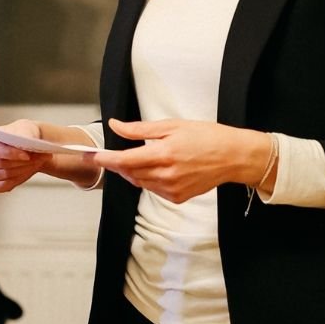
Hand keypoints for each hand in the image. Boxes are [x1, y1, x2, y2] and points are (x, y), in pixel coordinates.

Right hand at [0, 120, 51, 193]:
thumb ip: (22, 135)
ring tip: (37, 161)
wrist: (27, 146)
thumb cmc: (21, 134)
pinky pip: (4, 186)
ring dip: (23, 168)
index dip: (9, 153)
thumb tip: (25, 143)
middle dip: (20, 161)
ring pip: (3, 174)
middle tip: (38, 157)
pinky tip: (28, 170)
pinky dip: (18, 178)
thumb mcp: (23, 129)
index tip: (26, 155)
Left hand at [97, 118, 266, 202]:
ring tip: (138, 158)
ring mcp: (172, 189)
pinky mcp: (177, 198)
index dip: (105, 159)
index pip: (125, 160)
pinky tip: (157, 169)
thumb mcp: (172, 126)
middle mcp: (166, 175)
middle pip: (129, 173)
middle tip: (110, 154)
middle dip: (117, 164)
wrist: (233, 157)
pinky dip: (148, 180)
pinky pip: (153, 190)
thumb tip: (116, 125)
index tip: (91, 156)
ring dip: (132, 172)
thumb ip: (140, 129)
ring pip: (139, 183)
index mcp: (163, 154)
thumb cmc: (206, 136)